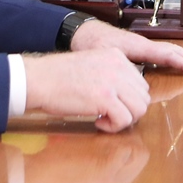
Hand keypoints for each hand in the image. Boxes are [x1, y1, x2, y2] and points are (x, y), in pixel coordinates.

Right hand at [22, 49, 149, 131]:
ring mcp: (113, 81)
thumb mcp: (92, 66)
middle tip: (109, 115)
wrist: (39, 79)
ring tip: (104, 120)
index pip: (139, 83)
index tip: (111, 105)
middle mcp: (119, 65)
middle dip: (129, 111)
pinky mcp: (105, 98)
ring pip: (139, 109)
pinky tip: (98, 123)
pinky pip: (124, 120)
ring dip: (124, 120)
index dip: (128, 100)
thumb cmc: (59, 77)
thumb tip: (127, 97)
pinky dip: (113, 127)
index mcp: (116, 55)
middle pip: (143, 97)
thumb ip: (111, 75)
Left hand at [69, 19, 182, 75]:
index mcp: (139, 46)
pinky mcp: (140, 51)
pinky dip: (177, 59)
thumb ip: (119, 67)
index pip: (167, 55)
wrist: (82, 33)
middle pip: (176, 51)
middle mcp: (145, 44)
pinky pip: (164, 55)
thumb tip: (134, 81)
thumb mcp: (104, 56)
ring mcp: (144, 47)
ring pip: (172, 52)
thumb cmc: (91, 44)